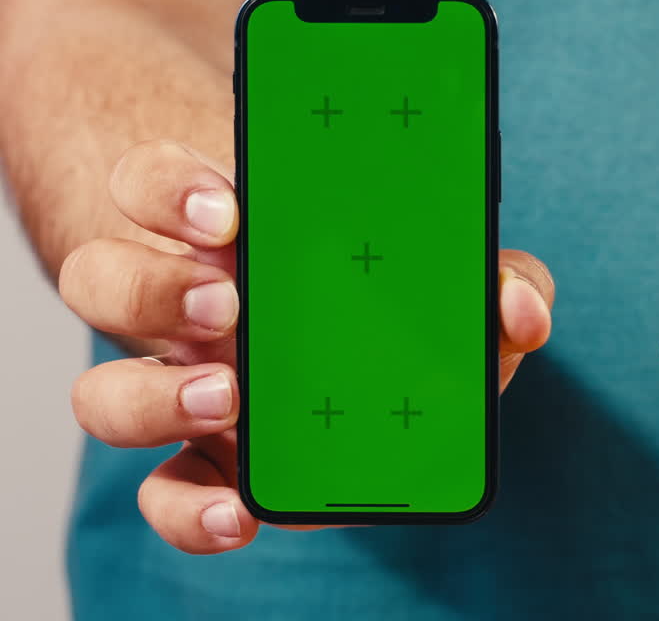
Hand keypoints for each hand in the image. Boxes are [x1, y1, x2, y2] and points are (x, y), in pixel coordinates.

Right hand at [58, 139, 552, 553]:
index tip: (226, 206)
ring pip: (104, 388)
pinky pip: (162, 492)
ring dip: (152, 396)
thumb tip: (518, 305)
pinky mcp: (209, 468)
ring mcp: (186, 388)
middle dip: (156, 287)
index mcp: (233, 235)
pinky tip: (241, 511)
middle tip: (230, 301)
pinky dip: (189, 509)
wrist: (375, 375)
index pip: (155, 183)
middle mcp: (188, 305)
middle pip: (104, 276)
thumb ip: (502, 276)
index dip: (168, 186)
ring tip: (227, 399)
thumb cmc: (404, 306)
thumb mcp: (454, 280)